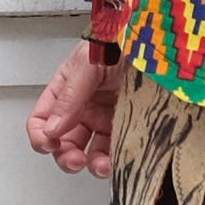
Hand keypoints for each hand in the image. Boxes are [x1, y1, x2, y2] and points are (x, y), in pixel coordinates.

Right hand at [27, 43, 123, 176]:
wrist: (163, 42)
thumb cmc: (124, 40)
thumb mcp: (89, 62)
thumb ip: (70, 96)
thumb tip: (52, 128)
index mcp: (68, 87)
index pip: (43, 117)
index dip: (40, 134)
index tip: (49, 144)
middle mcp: (85, 105)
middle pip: (64, 140)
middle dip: (65, 155)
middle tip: (74, 160)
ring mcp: (107, 117)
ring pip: (90, 151)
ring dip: (90, 164)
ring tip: (98, 165)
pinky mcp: (131, 126)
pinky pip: (117, 150)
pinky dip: (113, 161)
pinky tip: (115, 161)